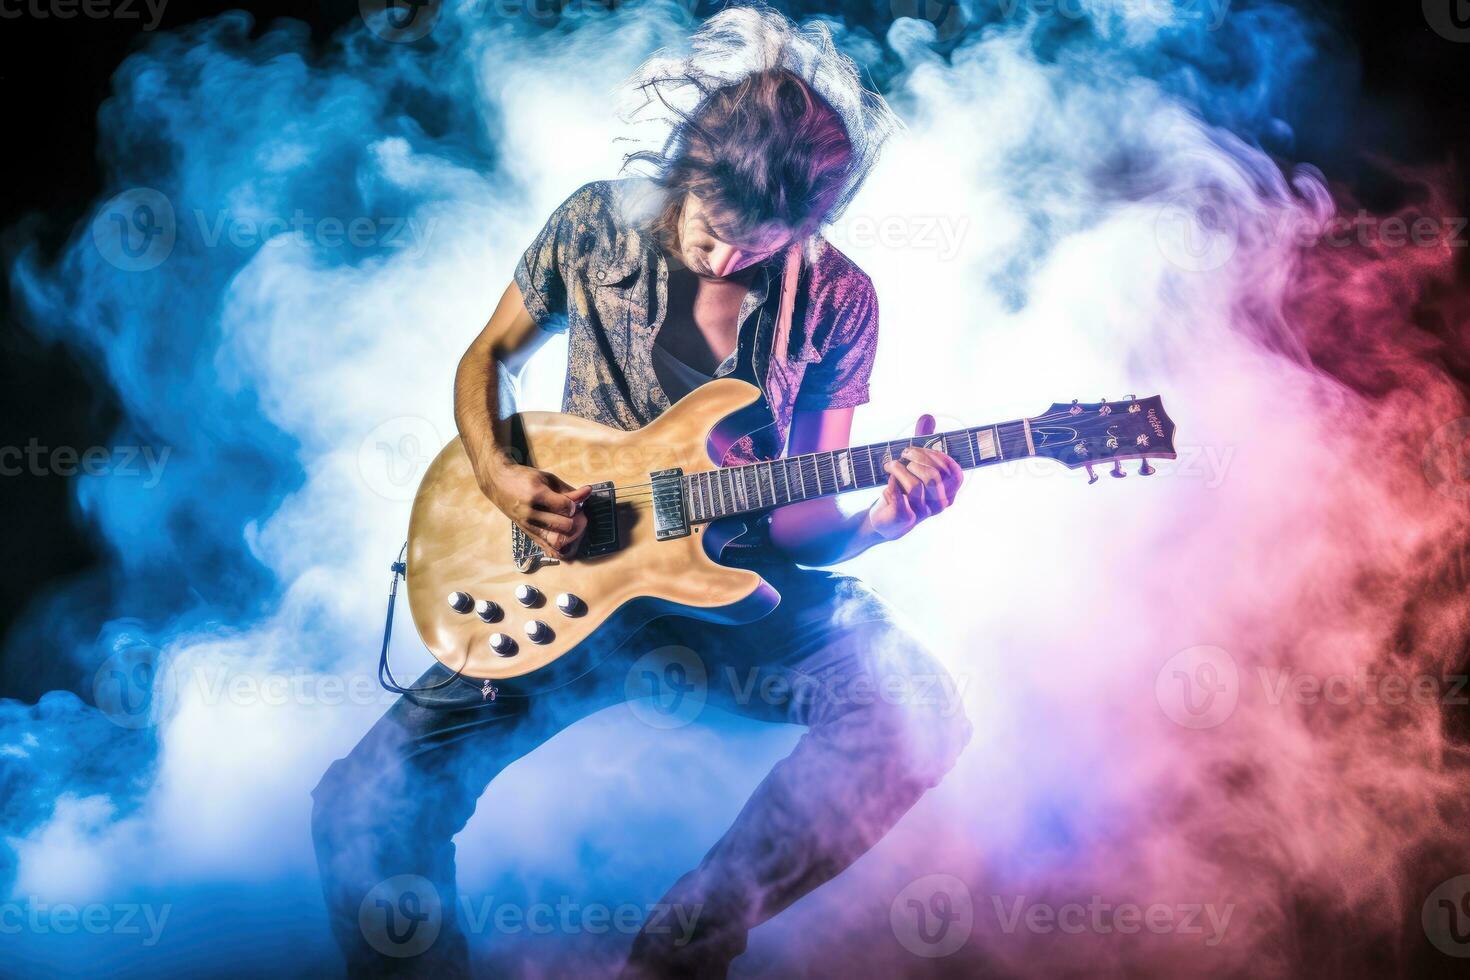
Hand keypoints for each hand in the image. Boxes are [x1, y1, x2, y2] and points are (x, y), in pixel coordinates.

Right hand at [476, 459, 590, 559]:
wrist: (498, 483)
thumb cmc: (524, 478)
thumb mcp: (547, 478)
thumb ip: (568, 489)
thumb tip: (588, 492)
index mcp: (535, 494)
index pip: (565, 507)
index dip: (575, 505)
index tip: (575, 502)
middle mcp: (530, 512)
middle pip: (564, 525)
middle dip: (577, 520)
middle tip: (578, 514)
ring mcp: (527, 525)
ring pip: (557, 540)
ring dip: (571, 535)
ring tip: (573, 525)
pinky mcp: (527, 533)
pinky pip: (546, 548)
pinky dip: (559, 549)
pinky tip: (566, 543)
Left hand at [868, 414, 963, 540]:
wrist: (884, 518)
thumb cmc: (903, 487)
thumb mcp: (914, 463)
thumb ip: (923, 440)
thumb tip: (928, 417)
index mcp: (949, 490)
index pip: (953, 473)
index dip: (936, 456)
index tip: (917, 449)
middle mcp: (940, 503)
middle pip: (934, 477)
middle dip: (915, 459)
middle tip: (902, 455)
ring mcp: (923, 513)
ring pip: (915, 487)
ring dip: (899, 470)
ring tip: (890, 466)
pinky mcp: (905, 521)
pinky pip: (900, 502)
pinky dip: (891, 488)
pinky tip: (886, 484)